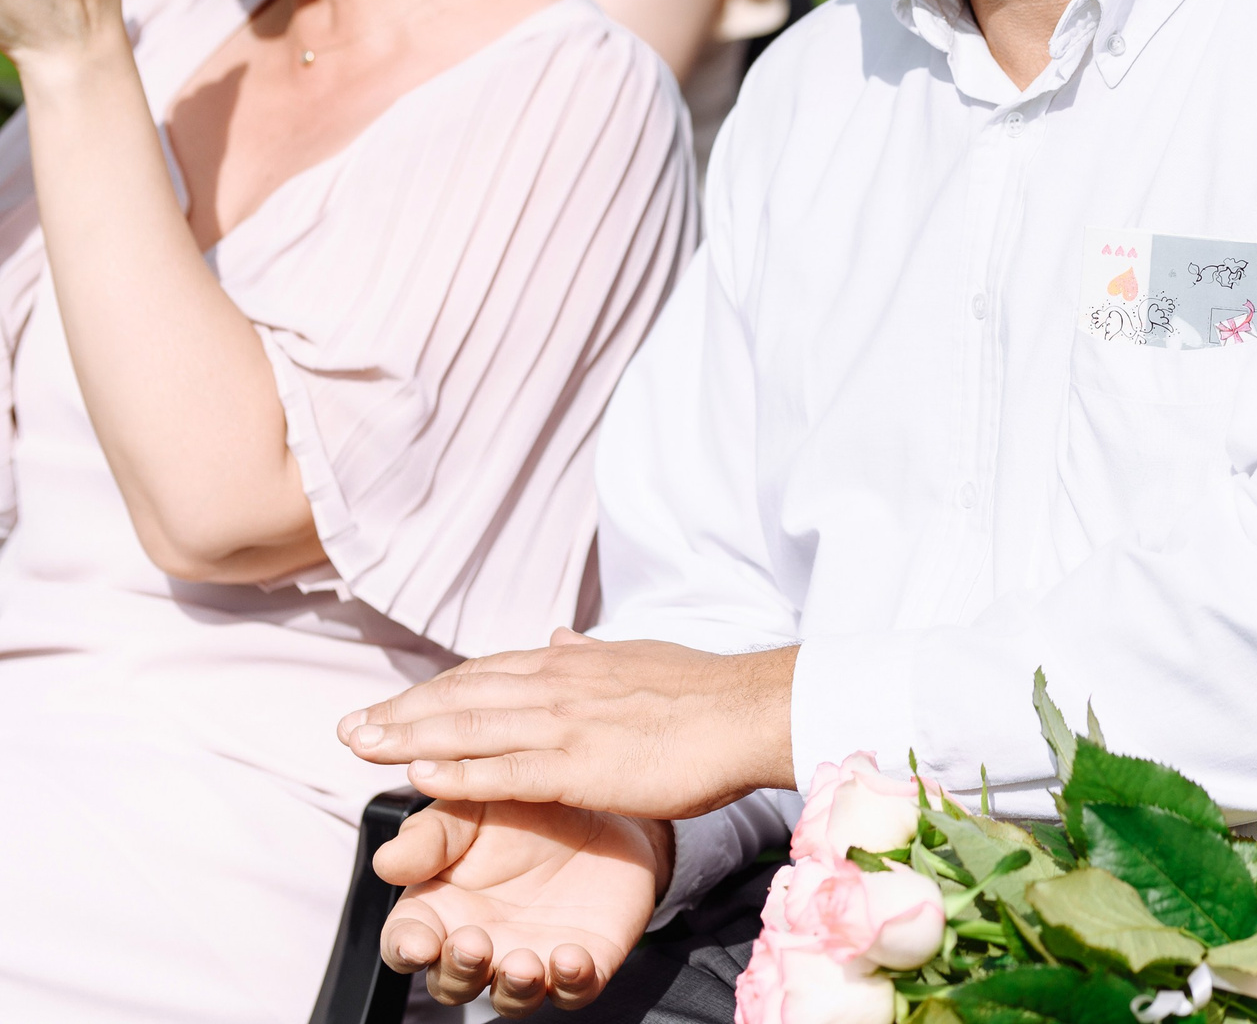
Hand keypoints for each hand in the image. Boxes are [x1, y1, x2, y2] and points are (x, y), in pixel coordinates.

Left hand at [341, 628, 798, 818]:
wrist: (749, 710)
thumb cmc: (705, 691)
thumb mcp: (641, 656)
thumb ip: (594, 654)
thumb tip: (561, 634)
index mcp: (574, 663)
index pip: (485, 672)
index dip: (433, 690)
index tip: (392, 704)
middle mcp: (559, 684)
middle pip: (463, 697)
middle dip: (401, 712)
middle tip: (349, 728)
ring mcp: (567, 724)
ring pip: (470, 729)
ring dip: (408, 738)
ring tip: (360, 747)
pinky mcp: (581, 765)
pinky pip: (505, 771)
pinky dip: (457, 773)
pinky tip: (418, 779)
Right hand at [378, 798, 663, 1015]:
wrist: (601, 803)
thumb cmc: (522, 811)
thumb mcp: (471, 810)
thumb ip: (430, 835)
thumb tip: (386, 862)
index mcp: (441, 911)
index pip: (405, 944)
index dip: (406, 949)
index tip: (418, 943)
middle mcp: (481, 945)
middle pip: (453, 983)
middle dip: (459, 972)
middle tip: (473, 944)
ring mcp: (531, 959)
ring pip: (511, 998)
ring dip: (514, 989)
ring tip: (523, 964)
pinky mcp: (584, 962)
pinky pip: (575, 989)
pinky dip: (572, 982)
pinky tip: (572, 958)